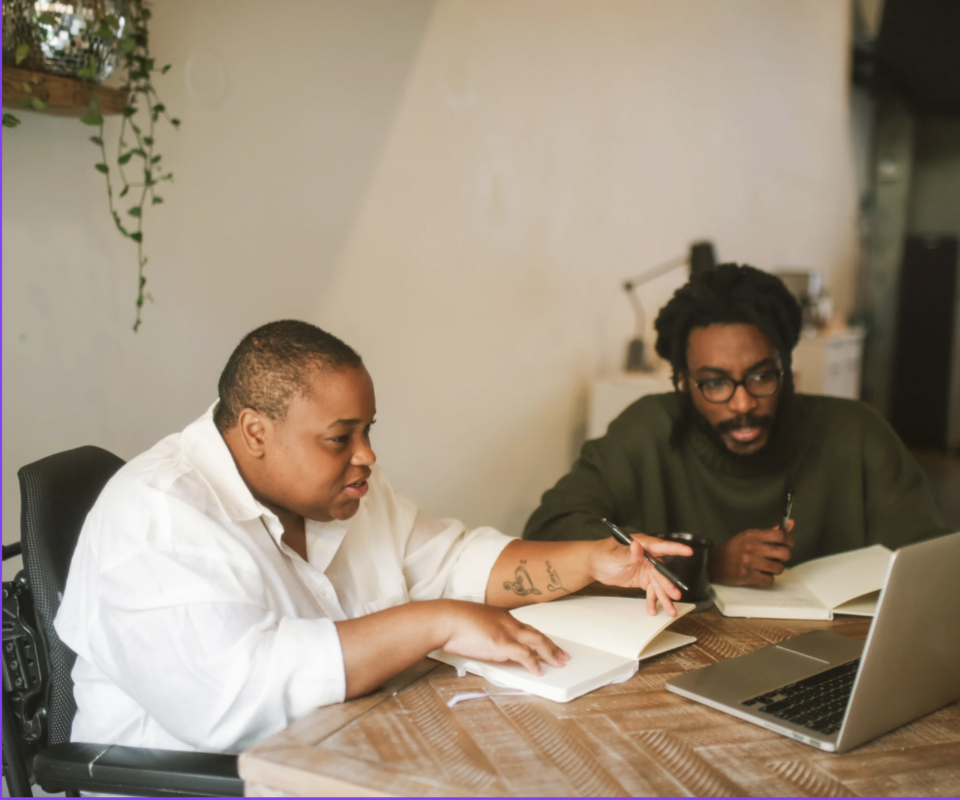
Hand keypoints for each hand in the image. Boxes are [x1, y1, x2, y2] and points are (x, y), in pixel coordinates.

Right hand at [439, 601, 569, 675]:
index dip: (538, 637)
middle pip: (536, 633)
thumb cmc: (452, 621)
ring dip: (550, 653)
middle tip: (562, 655)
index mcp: (501, 616)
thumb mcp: (473, 623)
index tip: (546, 643)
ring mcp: (506, 632)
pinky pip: (524, 655)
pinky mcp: (502, 644)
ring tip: (559, 663)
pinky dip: (533, 663)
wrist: (445, 619)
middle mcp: (507, 622)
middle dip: (551, 645)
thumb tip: (486, 642)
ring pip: (536, 641)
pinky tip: (539, 671)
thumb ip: (484, 631)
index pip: (525, 627)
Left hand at [589, 535, 693, 616]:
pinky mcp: (643, 579)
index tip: (688, 551)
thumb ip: (627, 552)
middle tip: (675, 596)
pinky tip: (652, 609)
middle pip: (661, 571)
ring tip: (670, 610)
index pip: (661, 546)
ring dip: (664, 597)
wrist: (594, 565)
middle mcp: (647, 556)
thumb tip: (637, 546)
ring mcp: (646, 568)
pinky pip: (651, 590)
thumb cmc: (602, 554)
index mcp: (642, 545)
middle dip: (668, 584)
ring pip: (659, 584)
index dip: (675, 548)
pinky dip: (652, 600)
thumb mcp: (613, 554)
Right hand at [709, 521, 794, 586]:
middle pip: (784, 553)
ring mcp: (750, 562)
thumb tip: (791, 523)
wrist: (716, 562)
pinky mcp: (747, 576)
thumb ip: (771, 532)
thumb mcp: (750, 536)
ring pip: (778, 568)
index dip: (789, 540)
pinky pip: (769, 580)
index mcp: (753, 535)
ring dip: (776, 569)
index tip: (788, 544)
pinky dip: (768, 579)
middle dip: (784, 557)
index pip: (780, 535)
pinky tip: (762, 575)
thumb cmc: (736, 548)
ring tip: (769, 567)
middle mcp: (752, 547)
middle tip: (778, 557)